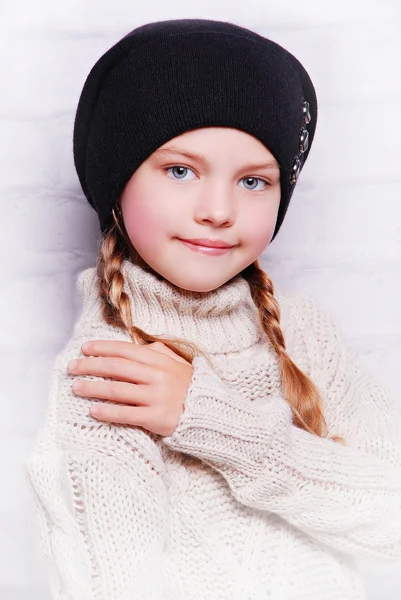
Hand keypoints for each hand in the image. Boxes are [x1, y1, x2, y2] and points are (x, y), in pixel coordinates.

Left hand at [67, 340, 193, 436]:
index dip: (102, 348)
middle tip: (72, 367)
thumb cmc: (191, 387)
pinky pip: (125, 414)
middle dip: (90, 365)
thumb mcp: (179, 363)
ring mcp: (155, 396)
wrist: (210, 413)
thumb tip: (139, 344)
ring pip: (116, 390)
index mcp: (160, 360)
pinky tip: (93, 410)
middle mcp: (156, 375)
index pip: (125, 350)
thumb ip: (160, 351)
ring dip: (93, 387)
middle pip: (115, 367)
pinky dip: (107, 412)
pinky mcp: (155, 417)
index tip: (84, 348)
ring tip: (76, 387)